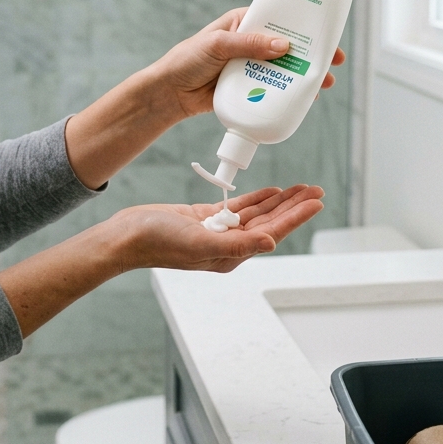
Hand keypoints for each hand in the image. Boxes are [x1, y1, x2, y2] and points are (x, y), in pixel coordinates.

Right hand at [110, 184, 324, 272]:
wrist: (126, 236)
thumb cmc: (158, 243)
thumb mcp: (199, 243)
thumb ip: (236, 245)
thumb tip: (269, 242)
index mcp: (231, 255)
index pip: (272, 232)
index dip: (296, 217)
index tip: (316, 203)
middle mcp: (228, 245)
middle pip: (270, 222)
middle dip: (294, 206)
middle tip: (316, 190)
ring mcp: (217, 231)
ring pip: (257, 213)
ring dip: (279, 200)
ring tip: (301, 188)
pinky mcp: (205, 218)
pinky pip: (238, 207)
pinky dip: (256, 198)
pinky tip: (271, 190)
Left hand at [150, 8, 345, 118]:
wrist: (170, 93)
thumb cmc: (188, 59)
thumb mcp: (218, 44)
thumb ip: (249, 44)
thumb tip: (284, 46)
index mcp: (245, 23)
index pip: (280, 19)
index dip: (304, 25)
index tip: (325, 31)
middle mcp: (251, 43)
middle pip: (289, 46)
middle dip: (313, 54)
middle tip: (333, 62)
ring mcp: (251, 66)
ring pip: (284, 69)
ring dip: (305, 76)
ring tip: (323, 85)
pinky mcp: (248, 88)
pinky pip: (273, 89)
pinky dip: (289, 94)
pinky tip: (303, 99)